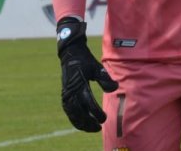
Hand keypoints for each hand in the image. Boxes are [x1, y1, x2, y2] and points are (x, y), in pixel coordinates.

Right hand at [56, 18, 117, 132]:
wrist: (70, 53)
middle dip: (88, 122)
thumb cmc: (85, 60)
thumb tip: (116, 88)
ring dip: (81, 123)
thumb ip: (105, 78)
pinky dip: (74, 118)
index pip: (88, 103)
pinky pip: (68, 110)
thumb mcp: (96, 66)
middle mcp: (71, 91)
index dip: (96, 113)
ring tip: (91, 128)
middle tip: (98, 127)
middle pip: (78, 112)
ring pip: (72, 113)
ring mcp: (66, 93)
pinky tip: (82, 123)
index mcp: (79, 84)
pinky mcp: (64, 94)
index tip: (104, 118)